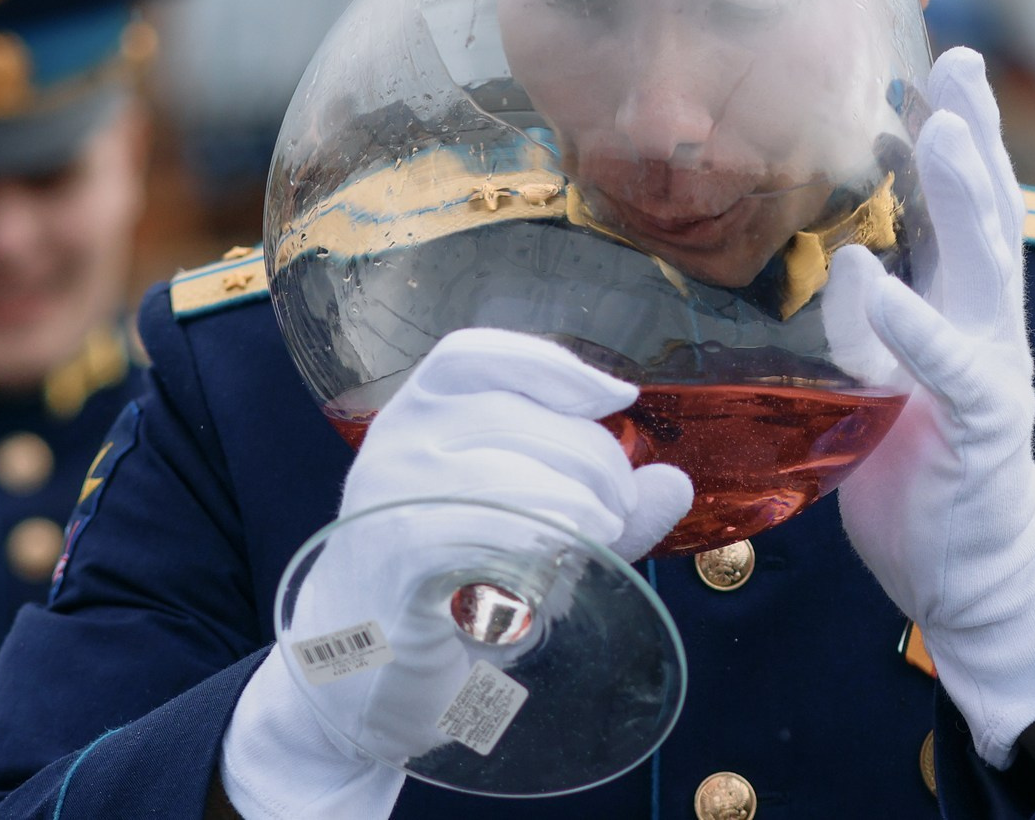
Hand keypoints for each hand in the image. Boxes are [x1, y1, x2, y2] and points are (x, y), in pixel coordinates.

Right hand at [219, 330, 693, 818]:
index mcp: (416, 416)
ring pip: (511, 471)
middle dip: (592, 458)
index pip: (478, 354)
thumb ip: (597, 504)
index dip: (555, 367)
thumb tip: (674, 484)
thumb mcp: (527, 531)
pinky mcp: (400, 556)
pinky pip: (489, 528)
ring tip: (598, 539)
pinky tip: (557, 567)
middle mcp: (395, 441)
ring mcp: (390, 496)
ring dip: (577, 505)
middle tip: (620, 509)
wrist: (360, 679)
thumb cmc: (446, 592)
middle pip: (516, 414)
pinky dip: (541, 544)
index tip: (619, 399)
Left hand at [828, 48, 1034, 767]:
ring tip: (945, 134)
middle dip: (977, 136)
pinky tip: (876, 279)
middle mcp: (988, 325)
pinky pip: (946, 364)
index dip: (960, 136)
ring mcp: (992, 368)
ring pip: (987, 267)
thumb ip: (863, 318)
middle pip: (991, 214)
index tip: (943, 68)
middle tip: (959, 67)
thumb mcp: (877, 376)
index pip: (966, 207)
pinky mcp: (979, 423)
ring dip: (966, 199)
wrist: (964, 572)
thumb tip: (832, 256)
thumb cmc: (915, 469)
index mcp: (963, 308)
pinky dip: (911, 320)